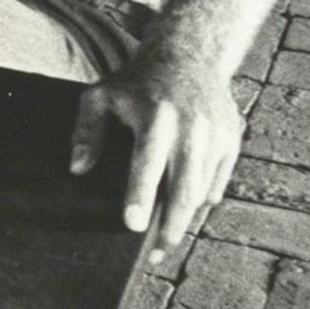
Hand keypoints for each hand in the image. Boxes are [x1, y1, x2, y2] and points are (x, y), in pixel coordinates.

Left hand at [70, 49, 241, 260]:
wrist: (188, 54)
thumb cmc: (137, 81)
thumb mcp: (102, 95)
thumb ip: (86, 131)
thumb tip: (78, 169)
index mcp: (155, 115)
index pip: (147, 163)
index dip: (140, 196)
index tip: (133, 225)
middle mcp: (190, 126)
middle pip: (183, 190)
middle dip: (170, 228)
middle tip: (155, 255)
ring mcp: (215, 134)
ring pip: (202, 192)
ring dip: (185, 220)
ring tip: (166, 239)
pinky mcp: (231, 140)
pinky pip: (217, 183)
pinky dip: (201, 200)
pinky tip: (184, 209)